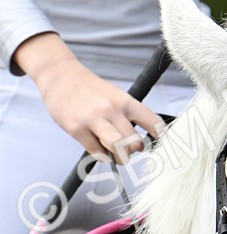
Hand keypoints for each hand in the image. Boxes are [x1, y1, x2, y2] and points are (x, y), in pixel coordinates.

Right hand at [14, 32, 163, 161]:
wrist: (60, 76)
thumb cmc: (90, 89)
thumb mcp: (115, 95)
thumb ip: (128, 114)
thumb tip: (141, 140)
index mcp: (125, 101)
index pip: (152, 122)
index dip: (160, 137)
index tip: (160, 144)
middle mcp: (112, 110)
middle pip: (133, 142)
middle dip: (134, 150)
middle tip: (131, 149)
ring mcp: (94, 120)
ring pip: (117, 148)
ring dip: (121, 157)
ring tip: (118, 155)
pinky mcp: (77, 129)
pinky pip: (96, 152)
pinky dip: (102, 155)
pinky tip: (101, 150)